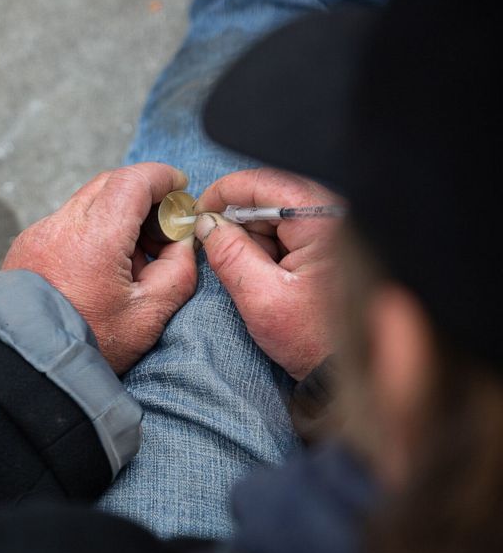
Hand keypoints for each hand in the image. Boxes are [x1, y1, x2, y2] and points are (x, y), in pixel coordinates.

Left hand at [3, 163, 197, 373]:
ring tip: (132, 261)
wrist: (28, 367)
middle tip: (162, 228)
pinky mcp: (27, 246)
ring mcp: (39, 234)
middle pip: (109, 184)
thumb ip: (178, 270)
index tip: (179, 188)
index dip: (162, 178)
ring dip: (116, 216)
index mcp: (95, 237)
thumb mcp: (148, 315)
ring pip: (86, 202)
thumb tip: (182, 244)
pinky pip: (66, 223)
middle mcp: (61, 226)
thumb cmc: (87, 346)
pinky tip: (101, 269)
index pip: (133, 180)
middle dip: (142, 196)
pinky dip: (91, 231)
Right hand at [194, 168, 342, 380]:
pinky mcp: (335, 243)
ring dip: (254, 239)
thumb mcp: (260, 298)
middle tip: (218, 250)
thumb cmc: (315, 340)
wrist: (352, 369)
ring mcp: (338, 229)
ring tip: (254, 276)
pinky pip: (293, 231)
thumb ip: (229, 254)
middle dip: (238, 222)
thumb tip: (207, 224)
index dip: (224, 193)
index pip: (265, 183)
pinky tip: (268, 276)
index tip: (199, 211)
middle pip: (272, 196)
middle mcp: (336, 216)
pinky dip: (271, 249)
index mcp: (324, 222)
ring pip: (280, 214)